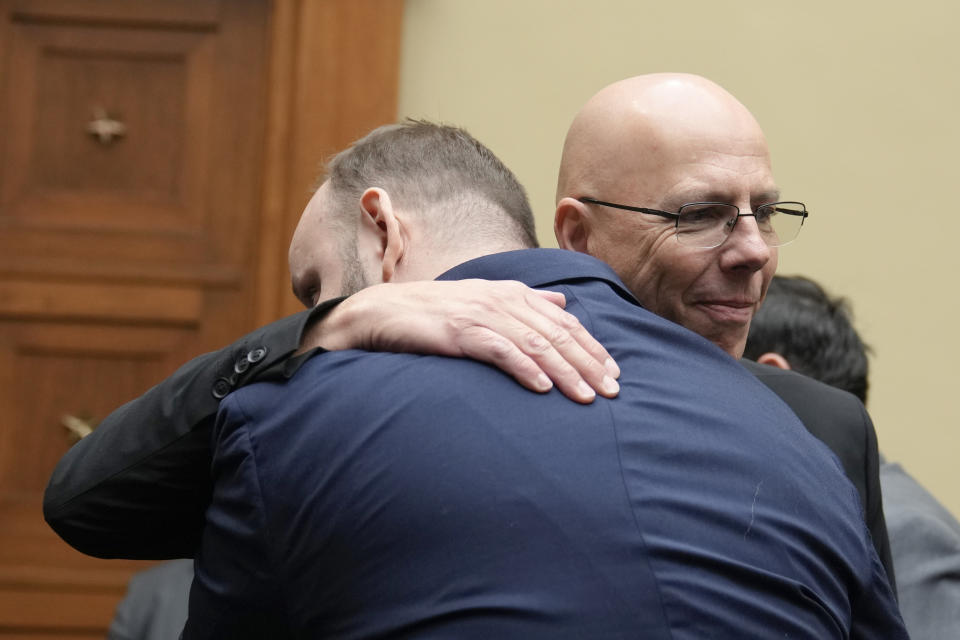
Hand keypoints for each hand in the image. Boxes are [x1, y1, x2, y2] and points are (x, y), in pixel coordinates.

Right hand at [302, 280, 619, 402]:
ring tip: (587, 396)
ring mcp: (481, 315)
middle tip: (612, 390)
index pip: (564, 322)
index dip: (592, 347)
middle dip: (588, 363)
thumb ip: (525, 302)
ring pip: (535, 344)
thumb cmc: (435, 313)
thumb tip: (561, 302)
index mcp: (512, 293)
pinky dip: (525, 368)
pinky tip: (543, 388)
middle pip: (556, 334)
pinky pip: (500, 350)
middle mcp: (502, 300)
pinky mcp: (460, 332)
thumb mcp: (484, 301)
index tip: (614, 372)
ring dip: (565, 372)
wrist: (383, 313)